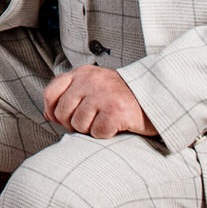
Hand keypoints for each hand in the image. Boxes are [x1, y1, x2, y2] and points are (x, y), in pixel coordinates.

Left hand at [41, 65, 156, 138]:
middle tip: (90, 123)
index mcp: (83, 73)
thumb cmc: (124, 96)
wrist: (158, 97)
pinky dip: (105, 135)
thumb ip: (71, 96)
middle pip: (63, 112)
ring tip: (105, 122)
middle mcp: (90, 81)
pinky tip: (116, 126)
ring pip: (78, 124)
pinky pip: (97, 132)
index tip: (62, 118)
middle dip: (73, 124)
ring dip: (90, 129)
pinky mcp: (115, 111)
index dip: (53, 110)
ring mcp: (103, 95)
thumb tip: (48, 114)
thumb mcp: (95, 88)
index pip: (51, 92)